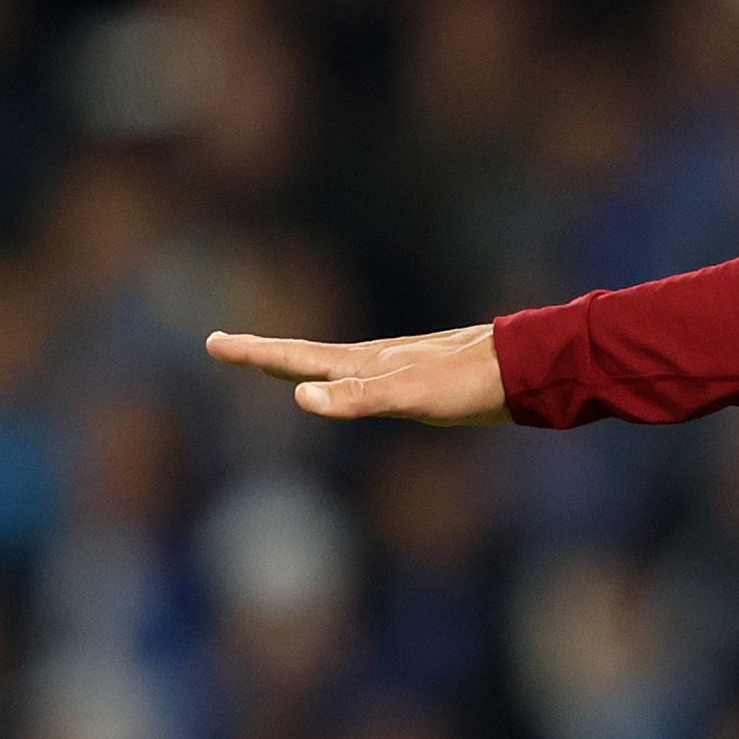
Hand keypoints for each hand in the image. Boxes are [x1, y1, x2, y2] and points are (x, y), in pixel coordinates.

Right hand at [204, 322, 511, 424]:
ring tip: (274, 366)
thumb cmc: (468, 383)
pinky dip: (342, 381)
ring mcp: (397, 368)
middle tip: (223, 347)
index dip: (253, 353)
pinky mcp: (421, 380)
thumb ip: (356, 397)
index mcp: (364, 363)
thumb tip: (298, 396)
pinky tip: (353, 384)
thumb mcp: (409, 394)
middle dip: (263, 356)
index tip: (213, 341)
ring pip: (335, 366)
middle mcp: (375, 360)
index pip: (296, 357)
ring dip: (298, 365)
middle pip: (307, 357)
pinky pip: (365, 379)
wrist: (526, 371)